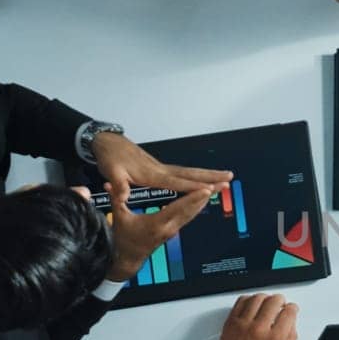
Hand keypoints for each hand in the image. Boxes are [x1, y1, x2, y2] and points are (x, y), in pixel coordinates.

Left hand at [91, 131, 231, 196]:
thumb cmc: (111, 158)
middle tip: (229, 178)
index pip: (177, 182)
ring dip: (208, 175)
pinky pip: (183, 174)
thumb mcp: (111, 172)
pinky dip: (196, 176)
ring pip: (189, 173)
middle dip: (211, 177)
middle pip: (190, 174)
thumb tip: (123, 196)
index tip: (210, 189)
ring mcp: (162, 168)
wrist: (108, 143)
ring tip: (225, 177)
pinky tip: (203, 179)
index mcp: (152, 174)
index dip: (193, 187)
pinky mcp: (160, 169)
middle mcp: (161, 170)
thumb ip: (119, 185)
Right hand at [105, 182, 209, 281]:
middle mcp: (168, 228)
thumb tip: (110, 184)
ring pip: (192, 214)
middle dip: (206, 198)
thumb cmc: (122, 239)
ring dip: (204, 202)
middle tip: (220, 186)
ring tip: (217, 189)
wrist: (126, 259)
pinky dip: (197, 207)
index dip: (192, 198)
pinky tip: (203, 199)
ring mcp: (172, 231)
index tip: (206, 189)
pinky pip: (188, 217)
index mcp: (156, 224)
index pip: (178, 208)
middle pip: (191, 211)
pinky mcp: (173, 231)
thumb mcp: (118, 217)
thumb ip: (116, 199)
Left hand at [215, 293, 299, 339]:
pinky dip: (250, 299)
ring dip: (266, 298)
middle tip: (280, 303)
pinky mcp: (232, 320)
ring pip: (258, 297)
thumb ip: (291, 338)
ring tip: (266, 302)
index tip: (291, 309)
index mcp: (275, 338)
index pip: (289, 312)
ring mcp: (244, 323)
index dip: (293, 308)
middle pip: (275, 300)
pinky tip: (253, 304)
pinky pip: (242, 300)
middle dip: (280, 300)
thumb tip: (292, 322)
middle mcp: (260, 328)